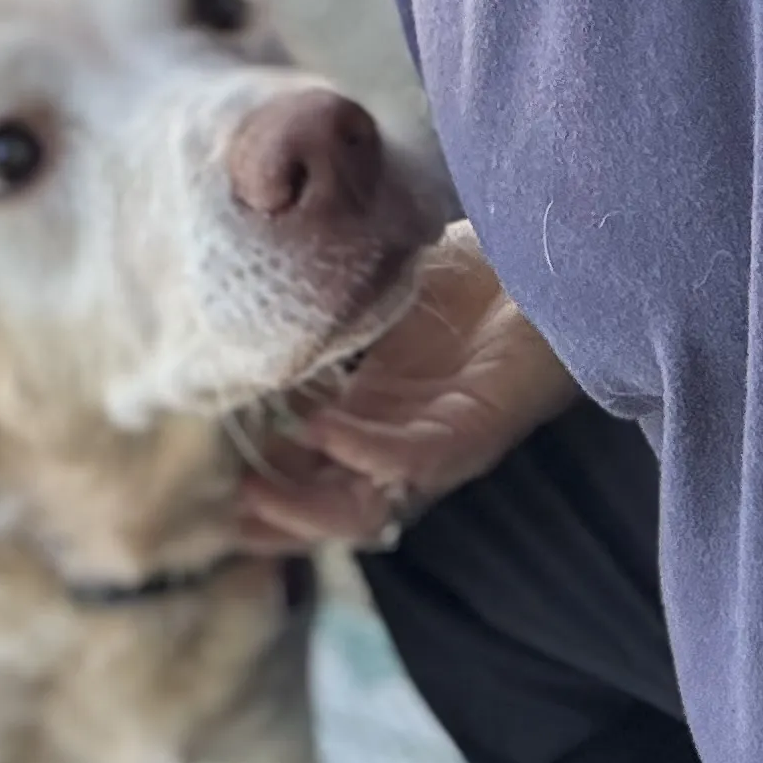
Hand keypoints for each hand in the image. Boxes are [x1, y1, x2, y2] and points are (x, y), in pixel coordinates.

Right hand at [235, 222, 578, 553]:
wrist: (545, 247)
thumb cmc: (474, 264)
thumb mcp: (377, 285)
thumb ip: (326, 304)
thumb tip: (254, 297)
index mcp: (378, 408)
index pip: (316, 469)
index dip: (272, 486)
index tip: (217, 488)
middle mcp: (406, 434)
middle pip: (340, 504)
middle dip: (285, 516)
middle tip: (232, 505)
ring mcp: (441, 436)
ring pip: (373, 500)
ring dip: (313, 501)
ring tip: (259, 484)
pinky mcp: (478, 426)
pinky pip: (417, 457)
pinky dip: (365, 450)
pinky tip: (321, 429)